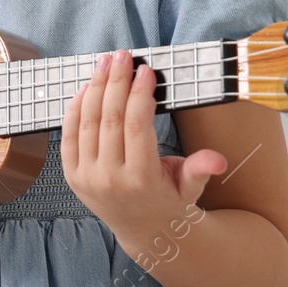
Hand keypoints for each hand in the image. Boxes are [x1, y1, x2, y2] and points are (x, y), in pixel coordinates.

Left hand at [60, 50, 226, 251]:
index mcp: (141, 179)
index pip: (136, 126)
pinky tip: (86, 88)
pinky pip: (70, 135)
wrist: (143, 231)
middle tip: (122, 56)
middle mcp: (110, 178)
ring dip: (96, 88)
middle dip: (116, 82)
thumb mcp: (190, 186)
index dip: (139, 94)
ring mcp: (86, 177)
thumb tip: (218, 160)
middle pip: (110, 118)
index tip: (145, 70)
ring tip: (105, 64)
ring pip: (88, 122)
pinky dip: (75, 109)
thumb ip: (199, 169)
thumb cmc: (170, 199)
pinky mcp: (71, 175)